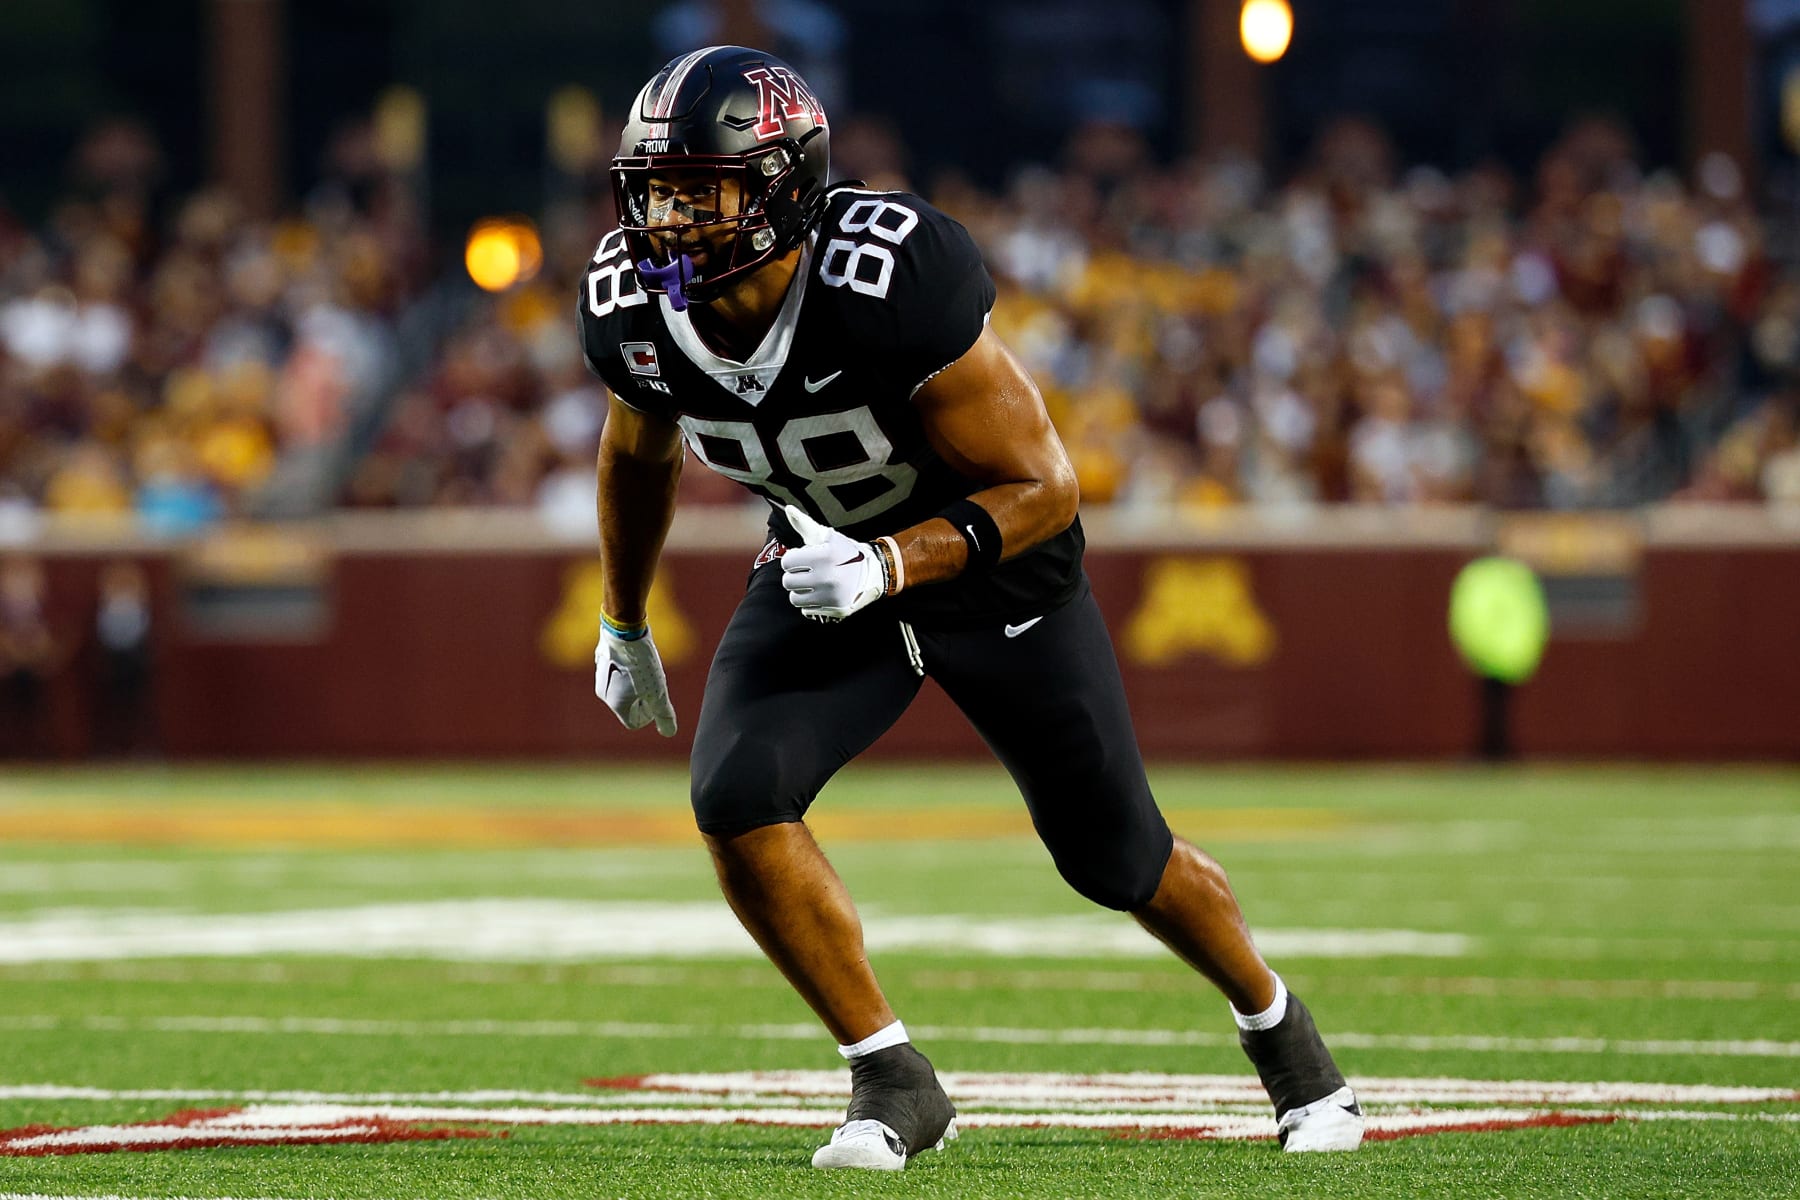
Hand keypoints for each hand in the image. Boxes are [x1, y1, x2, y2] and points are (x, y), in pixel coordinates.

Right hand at [594, 619, 676, 735]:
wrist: (623, 629)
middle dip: (643, 698)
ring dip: (636, 682)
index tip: (656, 699)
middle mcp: (603, 692)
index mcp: (614, 703)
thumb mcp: (658, 691)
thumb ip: (663, 714)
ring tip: (647, 667)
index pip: (633, 722)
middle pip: (627, 704)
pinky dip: (629, 668)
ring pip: (622, 686)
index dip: (649, 715)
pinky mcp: (602, 657)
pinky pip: (617, 670)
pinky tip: (638, 655)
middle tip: (654, 681)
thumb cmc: (641, 663)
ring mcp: (600, 673)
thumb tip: (669, 732)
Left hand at [780, 504, 887, 620]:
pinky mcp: (836, 610)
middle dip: (794, 576)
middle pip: (788, 582)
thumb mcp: (828, 536)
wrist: (876, 572)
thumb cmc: (846, 552)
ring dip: (800, 591)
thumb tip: (788, 509)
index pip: (787, 562)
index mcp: (826, 556)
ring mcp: (833, 596)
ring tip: (813, 584)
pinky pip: (807, 610)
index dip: (793, 559)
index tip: (802, 558)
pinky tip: (822, 594)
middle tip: (806, 572)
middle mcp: (829, 577)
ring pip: (795, 599)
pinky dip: (811, 603)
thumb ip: (805, 524)